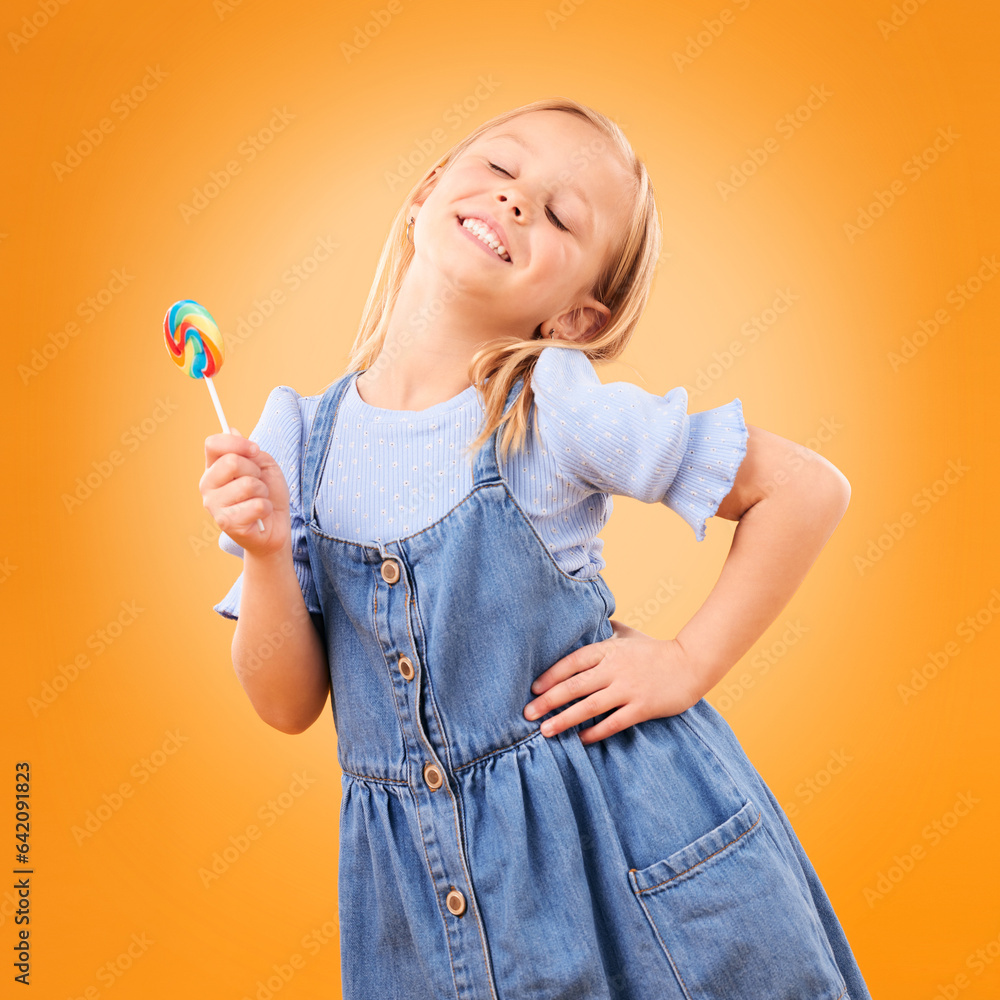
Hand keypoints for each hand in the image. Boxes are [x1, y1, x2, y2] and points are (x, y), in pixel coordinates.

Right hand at [199, 428, 291, 557]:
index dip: (238, 443)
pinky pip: (257, 505)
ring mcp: (214, 506)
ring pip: (248, 485)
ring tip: (259, 500)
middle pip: (232, 462)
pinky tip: (260, 515)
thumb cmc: (268, 494)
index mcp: (213, 468)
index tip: (255, 450)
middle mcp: (207, 485)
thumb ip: (249, 450)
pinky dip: (266, 508)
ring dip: (263, 491)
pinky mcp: (226, 524)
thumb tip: (231, 430)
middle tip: (258, 483)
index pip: (213, 444)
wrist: (275, 527)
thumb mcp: (264, 466)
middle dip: (255, 471)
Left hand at [522, 619, 706, 744]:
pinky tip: (580, 739)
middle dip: (548, 701)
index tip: (533, 689)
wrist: (692, 663)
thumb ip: (606, 631)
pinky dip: (594, 732)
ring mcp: (628, 688)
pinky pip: (613, 722)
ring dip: (564, 720)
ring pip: (588, 706)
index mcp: (608, 649)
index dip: (550, 675)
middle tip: (527, 714)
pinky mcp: (642, 707)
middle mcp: (614, 668)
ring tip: (545, 731)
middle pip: (573, 686)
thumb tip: (585, 621)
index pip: (572, 662)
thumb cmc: (656, 651)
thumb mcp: (628, 636)